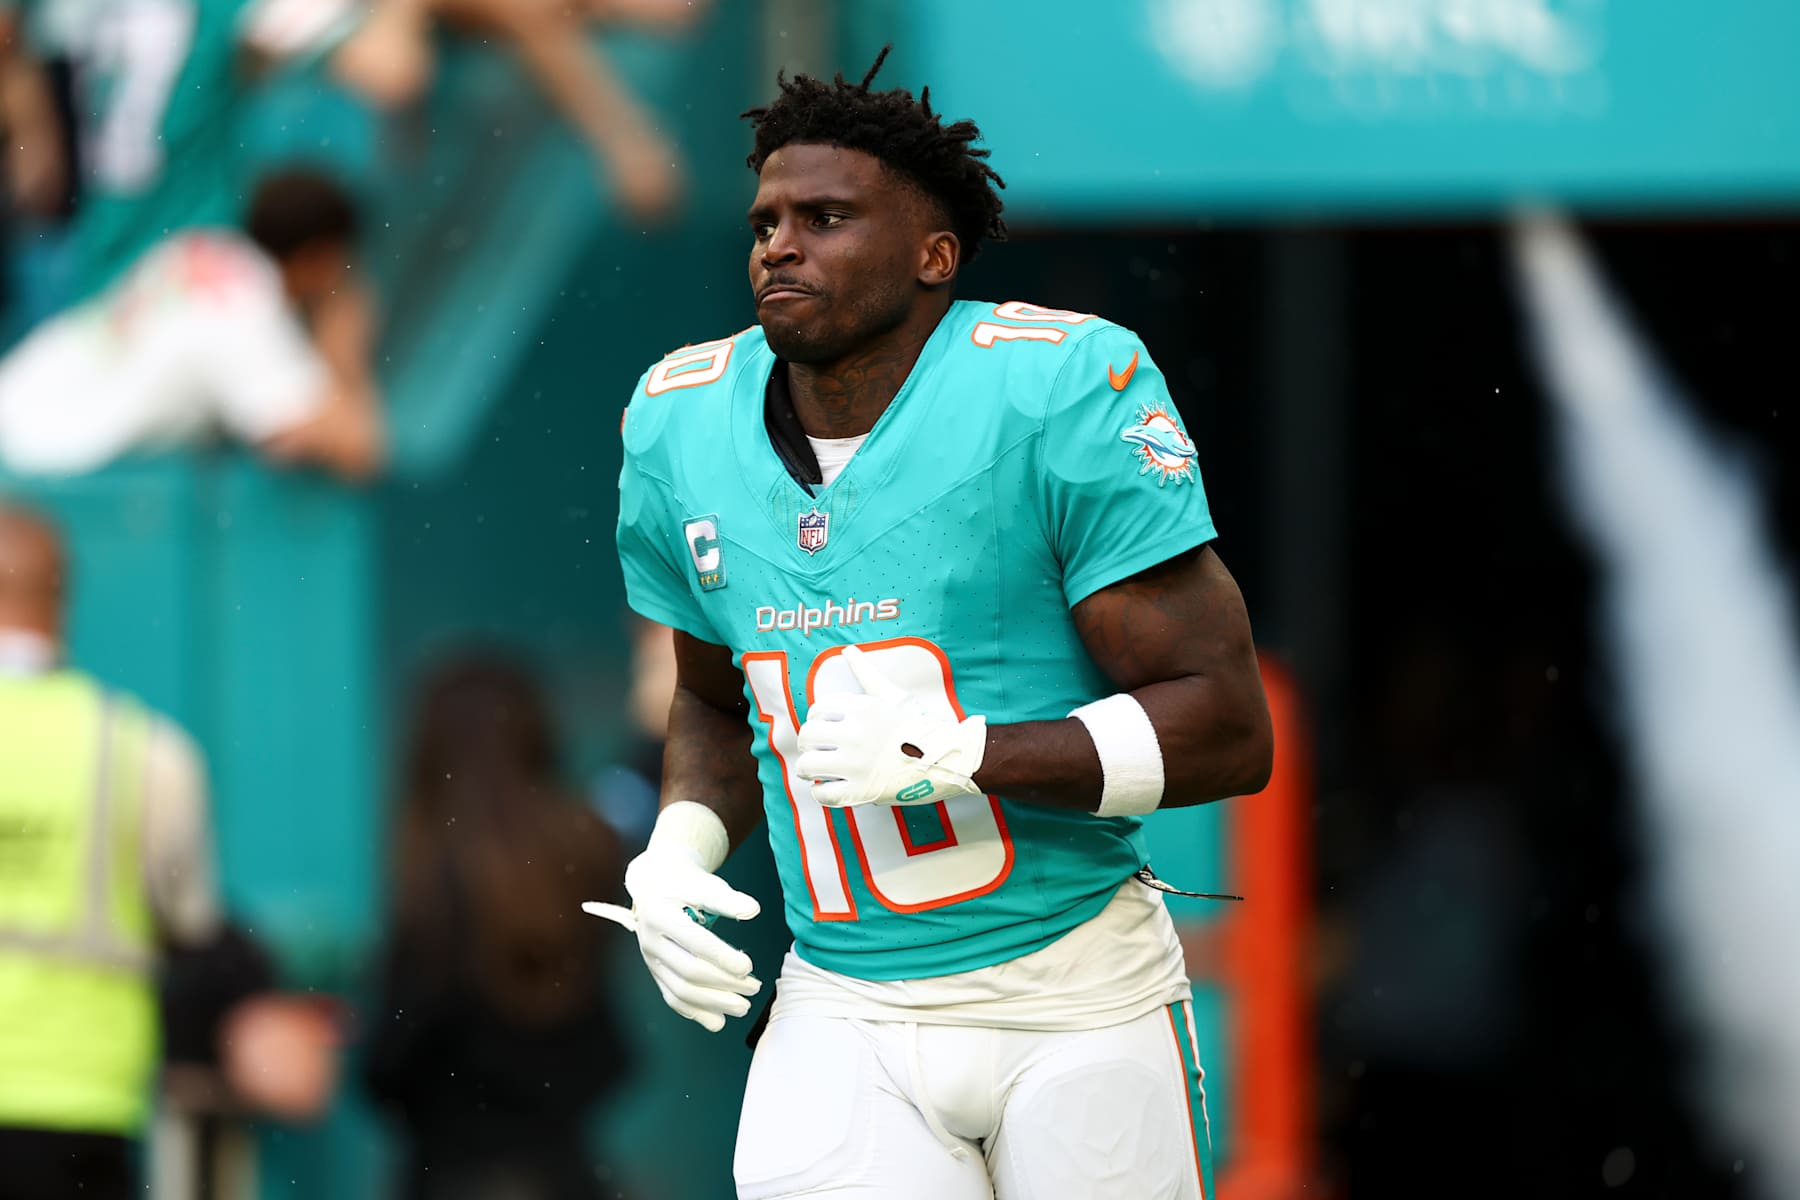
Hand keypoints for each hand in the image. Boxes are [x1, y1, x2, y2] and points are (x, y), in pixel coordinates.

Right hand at [583, 804, 760, 1032]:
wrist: (655, 885)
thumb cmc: (685, 883)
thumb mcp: (703, 882)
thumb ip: (726, 898)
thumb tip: (752, 910)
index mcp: (659, 914)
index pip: (693, 941)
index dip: (722, 956)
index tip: (748, 966)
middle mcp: (650, 940)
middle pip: (687, 971)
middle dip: (723, 984)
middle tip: (754, 987)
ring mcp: (650, 960)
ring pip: (680, 990)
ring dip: (713, 1003)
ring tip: (743, 1007)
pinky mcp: (655, 972)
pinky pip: (672, 998)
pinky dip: (695, 1012)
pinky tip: (718, 1020)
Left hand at [795, 645, 987, 808]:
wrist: (948, 758)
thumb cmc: (919, 726)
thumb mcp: (892, 695)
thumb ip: (866, 673)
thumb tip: (848, 650)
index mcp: (861, 709)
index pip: (817, 710)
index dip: (816, 720)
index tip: (825, 728)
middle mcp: (856, 734)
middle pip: (808, 736)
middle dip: (808, 744)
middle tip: (817, 750)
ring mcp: (857, 764)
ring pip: (808, 765)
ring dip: (808, 769)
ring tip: (817, 771)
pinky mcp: (861, 792)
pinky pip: (824, 795)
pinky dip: (821, 794)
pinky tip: (828, 787)